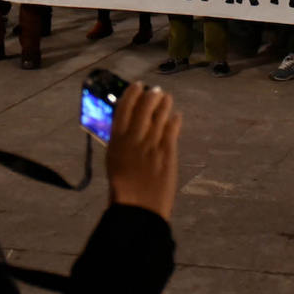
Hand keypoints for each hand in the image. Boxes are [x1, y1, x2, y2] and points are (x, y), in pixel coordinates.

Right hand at [107, 82, 181, 219]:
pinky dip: (175, 120)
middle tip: (156, 91)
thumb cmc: (123, 190)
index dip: (131, 94)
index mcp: (116, 141)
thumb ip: (122, 144)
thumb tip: (130, 129)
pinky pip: (172, 130)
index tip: (137, 86)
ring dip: (164, 104)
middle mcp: (134, 138)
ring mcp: (152, 143)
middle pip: (144, 108)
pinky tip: (177, 116)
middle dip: (151, 96)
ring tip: (167, 98)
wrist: (138, 208)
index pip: (123, 109)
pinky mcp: (168, 152)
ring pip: (160, 116)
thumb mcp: (115, 162)